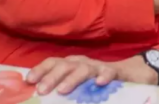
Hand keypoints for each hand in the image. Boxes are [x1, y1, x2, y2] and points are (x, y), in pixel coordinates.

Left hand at [26, 55, 154, 95]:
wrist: (129, 74)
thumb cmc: (96, 82)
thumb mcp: (78, 85)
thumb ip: (62, 88)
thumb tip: (40, 96)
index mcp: (71, 64)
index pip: (53, 62)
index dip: (40, 70)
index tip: (29, 80)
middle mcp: (82, 63)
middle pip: (65, 65)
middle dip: (52, 76)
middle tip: (42, 90)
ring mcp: (98, 67)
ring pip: (83, 68)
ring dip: (72, 78)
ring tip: (63, 91)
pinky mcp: (115, 72)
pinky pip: (109, 72)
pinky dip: (103, 76)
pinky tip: (99, 84)